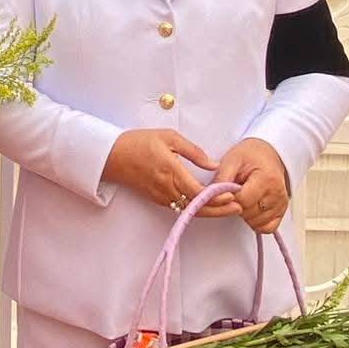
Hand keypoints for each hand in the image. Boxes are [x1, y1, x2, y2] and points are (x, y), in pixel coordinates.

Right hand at [102, 129, 239, 216]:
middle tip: (238, 207)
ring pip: (189, 210)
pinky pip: (180, 207)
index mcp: (170, 171)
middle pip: (197, 206)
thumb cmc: (137, 142)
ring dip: (210, 211)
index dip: (216, 197)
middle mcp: (166, 187)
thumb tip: (212, 164)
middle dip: (219, 209)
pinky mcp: (157, 199)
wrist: (111, 156)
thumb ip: (193, 151)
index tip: (232, 195)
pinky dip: (196, 208)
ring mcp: (161, 196)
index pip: (198, 191)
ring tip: (228, 207)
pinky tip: (207, 204)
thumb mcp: (167, 137)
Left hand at [213, 138, 289, 233]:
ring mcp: (281, 203)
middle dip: (237, 205)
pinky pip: (268, 228)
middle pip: (249, 214)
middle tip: (236, 191)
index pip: (243, 201)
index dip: (230, 197)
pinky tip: (251, 209)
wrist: (267, 153)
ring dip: (245, 215)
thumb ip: (221, 179)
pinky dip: (256, 223)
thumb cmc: (249, 155)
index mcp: (266, 178)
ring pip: (257, 223)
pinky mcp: (282, 211)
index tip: (228, 189)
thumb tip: (211, 197)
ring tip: (244, 197)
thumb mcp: (231, 160)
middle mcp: (277, 193)